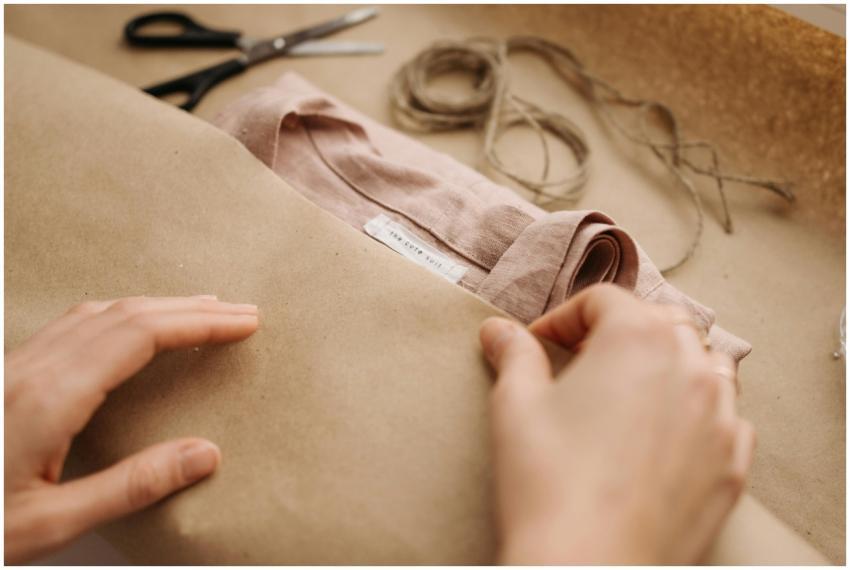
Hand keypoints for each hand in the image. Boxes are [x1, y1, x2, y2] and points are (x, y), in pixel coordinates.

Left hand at [5, 295, 258, 563]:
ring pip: (97, 312)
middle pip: (124, 313)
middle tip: (241, 313)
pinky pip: (74, 324)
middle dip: (189, 308)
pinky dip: (120, 314)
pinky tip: (131, 326)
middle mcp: (34, 368)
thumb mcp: (49, 525)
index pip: (140, 335)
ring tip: (200, 312)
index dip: (197, 323)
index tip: (244, 323)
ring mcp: (17, 365)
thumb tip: (207, 452)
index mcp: (51, 398)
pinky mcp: (9, 373)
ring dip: (156, 305)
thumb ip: (130, 486)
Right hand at [479, 284, 753, 563]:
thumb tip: (498, 330)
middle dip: (617, 332)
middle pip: (659, 322)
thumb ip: (514, 355)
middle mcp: (689, 367)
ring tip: (629, 390)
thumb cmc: (549, 483)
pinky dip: (699, 411)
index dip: (562, 318)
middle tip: (579, 361)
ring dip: (667, 363)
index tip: (538, 343)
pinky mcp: (731, 465)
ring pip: (703, 364)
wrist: (588, 567)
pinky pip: (726, 417)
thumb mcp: (516, 405)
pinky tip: (665, 434)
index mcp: (637, 339)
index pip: (602, 300)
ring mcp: (720, 417)